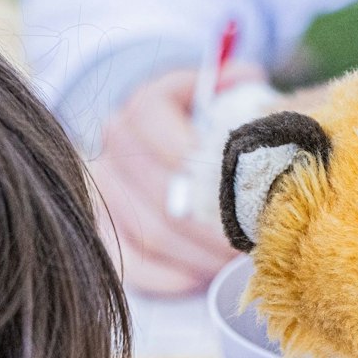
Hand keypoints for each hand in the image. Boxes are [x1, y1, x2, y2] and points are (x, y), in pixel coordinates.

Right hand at [92, 61, 266, 296]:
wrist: (160, 137)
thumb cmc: (205, 119)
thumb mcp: (222, 91)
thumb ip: (237, 83)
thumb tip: (246, 78)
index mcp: (145, 107)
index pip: (175, 144)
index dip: (214, 175)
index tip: (253, 195)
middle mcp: (116, 146)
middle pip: (167, 195)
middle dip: (217, 225)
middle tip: (257, 241)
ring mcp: (102, 190)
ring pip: (153, 232)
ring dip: (201, 255)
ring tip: (239, 262)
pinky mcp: (100, 228)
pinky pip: (131, 264)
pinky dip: (167, 277)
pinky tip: (201, 279)